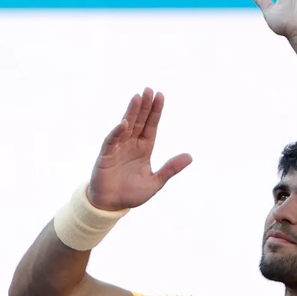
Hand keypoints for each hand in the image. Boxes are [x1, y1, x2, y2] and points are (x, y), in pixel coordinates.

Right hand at [87, 88, 192, 211]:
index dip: (155, 112)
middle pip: (139, 121)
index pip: (151, 126)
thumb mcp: (155, 182)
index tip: (160, 96)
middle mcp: (131, 145)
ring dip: (131, 112)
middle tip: (149, 90)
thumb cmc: (131, 193)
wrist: (111, 205)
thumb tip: (190, 156)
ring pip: (126, 126)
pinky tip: (124, 123)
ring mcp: (118, 148)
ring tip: (138, 97)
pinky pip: (112, 141)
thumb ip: (170, 169)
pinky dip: (117, 132)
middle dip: (144, 106)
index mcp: (144, 149)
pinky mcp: (106, 156)